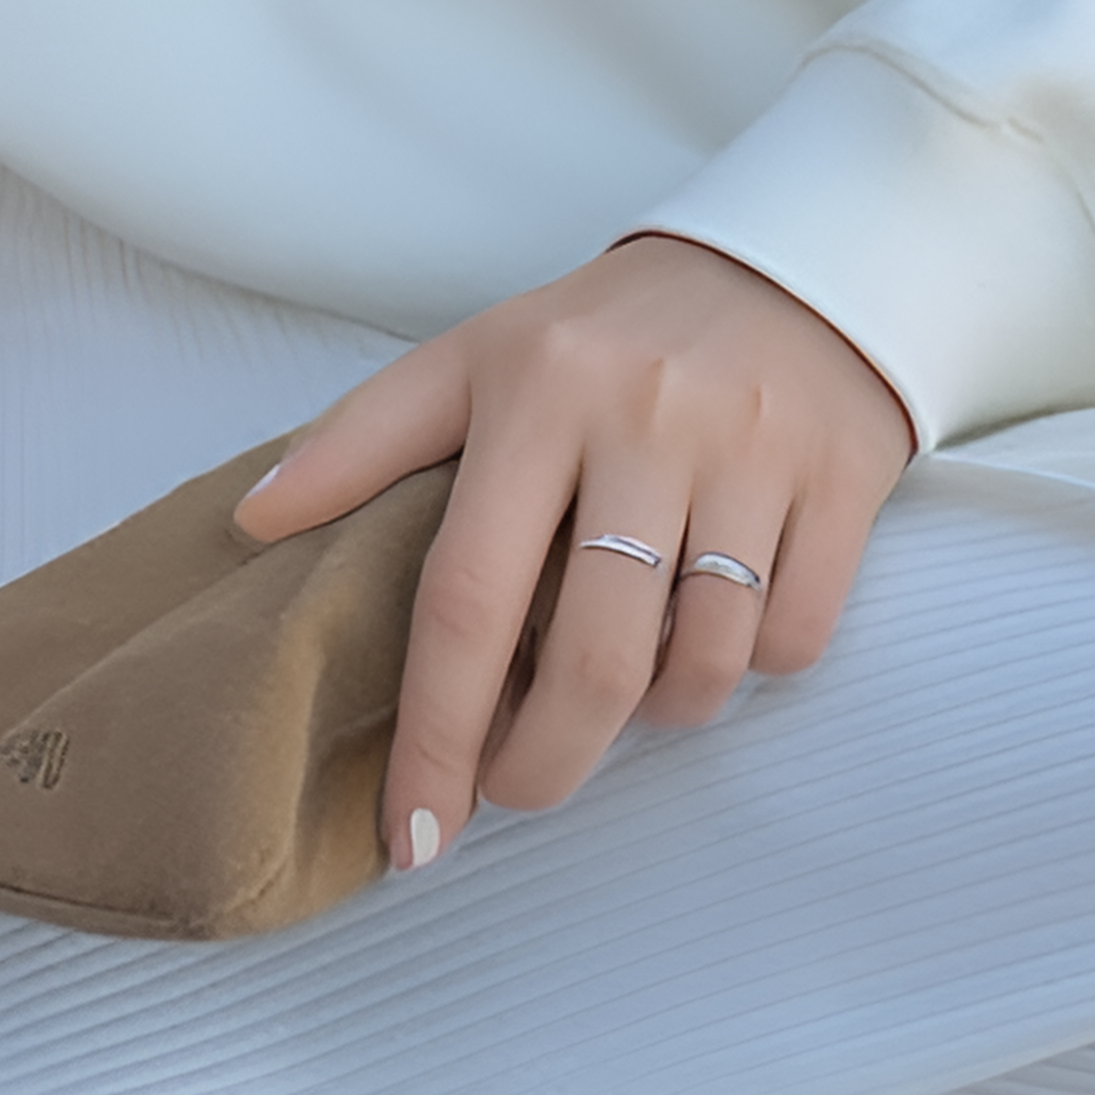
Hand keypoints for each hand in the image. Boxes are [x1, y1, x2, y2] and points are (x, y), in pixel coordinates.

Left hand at [233, 236, 915, 865]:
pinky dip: (753, 664)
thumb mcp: (475, 360)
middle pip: (591, 658)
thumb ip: (361, 440)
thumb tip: (253, 520)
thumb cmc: (608, 337)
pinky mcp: (842, 480)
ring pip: (702, 663)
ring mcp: (751, 452)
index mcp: (535, 395)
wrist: (790, 264)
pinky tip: (718, 629)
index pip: (467, 598)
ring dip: (657, 714)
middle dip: (545, 763)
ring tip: (626, 688)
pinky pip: (791, 637)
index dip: (437, 734)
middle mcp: (644, 421)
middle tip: (518, 791)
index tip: (411, 829)